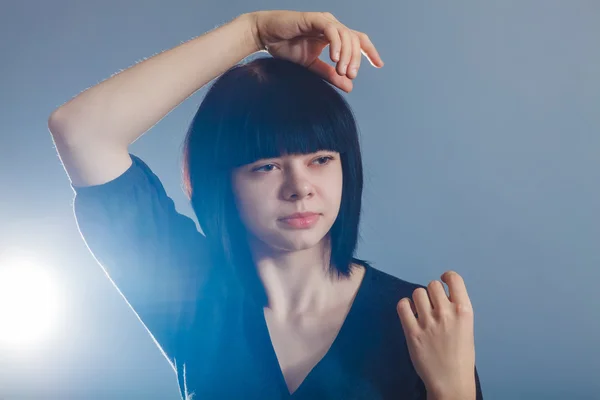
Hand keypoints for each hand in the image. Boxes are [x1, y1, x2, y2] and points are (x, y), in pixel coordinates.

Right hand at [248, 10, 383, 92]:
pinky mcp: (315, 19)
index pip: (358, 40)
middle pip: (355, 40)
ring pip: (346, 35)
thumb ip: (330, 74)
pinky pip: (332, 31)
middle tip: (351, 76)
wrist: (265, 37)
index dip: (369, 51)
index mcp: (334, 36)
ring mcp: (324, 21)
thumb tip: (350, 86)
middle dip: (357, 59)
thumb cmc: (286, 48)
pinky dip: (336, 45)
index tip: (379, 64)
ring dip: (347, 55)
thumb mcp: (312, 66)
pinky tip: (335, 59)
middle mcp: (332, 26)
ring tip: (342, 71)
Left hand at [397, 271, 475, 398]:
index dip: (446, 277)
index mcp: (464, 311)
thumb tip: (442, 296)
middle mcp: (446, 313)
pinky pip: (402, 305)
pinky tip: (409, 313)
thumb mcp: (467, 328)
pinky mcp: (412, 331)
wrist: (451, 381)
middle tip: (432, 305)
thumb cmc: (461, 356)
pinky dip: (404, 306)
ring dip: (418, 299)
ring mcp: (428, 322)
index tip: (442, 281)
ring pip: (417, 293)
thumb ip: (455, 310)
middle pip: (432, 285)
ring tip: (421, 311)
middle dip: (431, 293)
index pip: (454, 279)